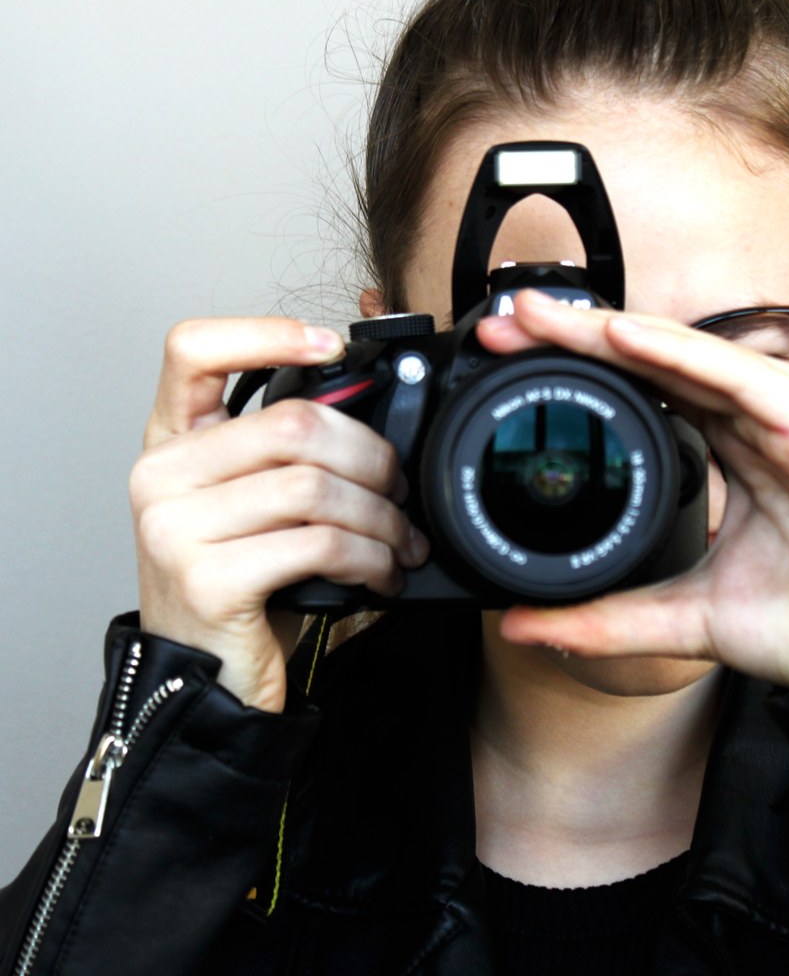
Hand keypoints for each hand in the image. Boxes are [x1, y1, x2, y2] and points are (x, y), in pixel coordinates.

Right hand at [130, 317, 428, 710]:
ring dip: (382, 518)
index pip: (193, 351)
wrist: (203, 680)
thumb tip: (377, 419)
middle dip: (372, 459)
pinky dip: (371, 557)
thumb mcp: (253, 507)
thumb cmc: (240, 587)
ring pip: (316, 486)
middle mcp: (162, 475)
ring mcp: (176, 527)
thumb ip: (286, 456)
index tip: (330, 346)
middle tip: (400, 493)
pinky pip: (320, 543)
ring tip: (401, 542)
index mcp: (172, 443)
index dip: (266, 334)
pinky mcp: (209, 578)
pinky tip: (383, 573)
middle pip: (294, 424)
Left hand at [476, 291, 788, 686]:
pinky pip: (738, 378)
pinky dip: (678, 355)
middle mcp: (758, 417)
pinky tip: (621, 338)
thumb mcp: (681, 616)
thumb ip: (603, 616)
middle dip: (579, 337)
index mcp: (731, 443)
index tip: (510, 363)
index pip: (647, 386)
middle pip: (657, 359)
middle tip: (509, 322)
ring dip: (612, 332)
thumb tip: (521, 626)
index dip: (581, 368)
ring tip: (544, 320)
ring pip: (689, 355)